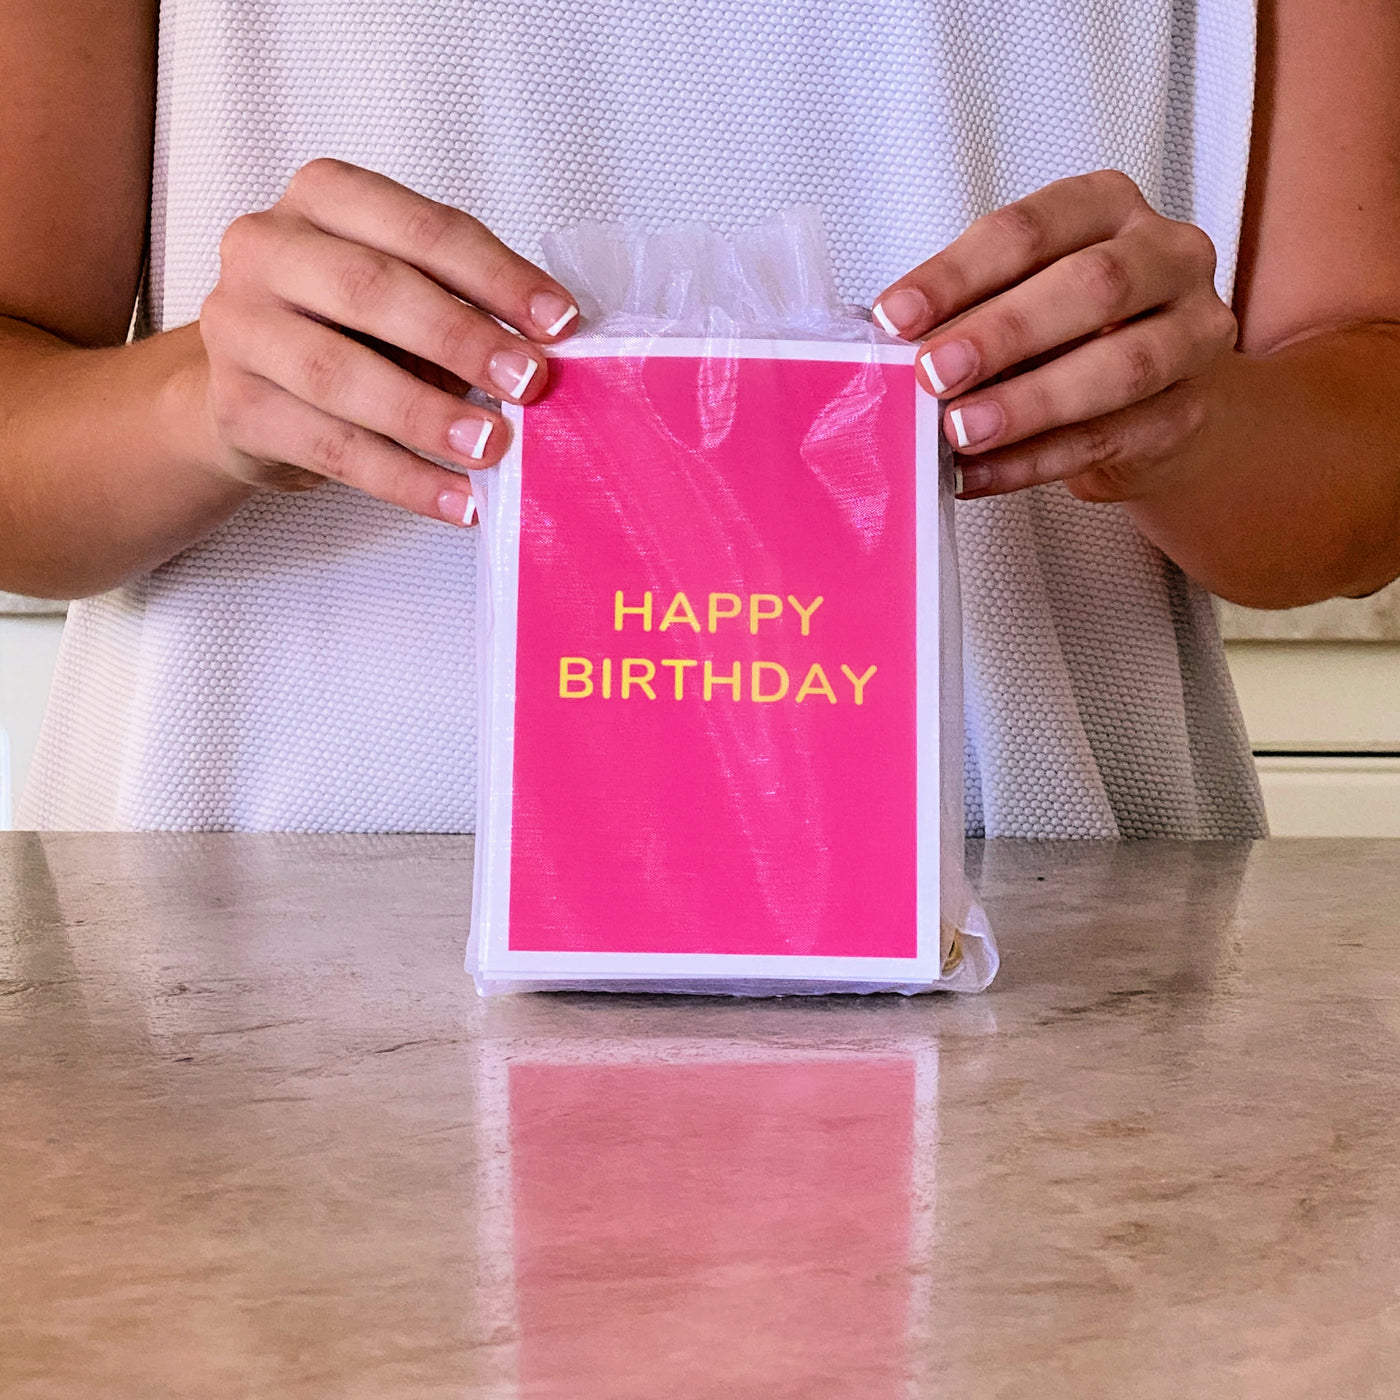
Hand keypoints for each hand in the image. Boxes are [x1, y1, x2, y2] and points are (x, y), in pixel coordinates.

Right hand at [198, 159, 580, 525]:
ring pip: (337, 374)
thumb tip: (551, 352)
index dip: (496, 276)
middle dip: (460, 339)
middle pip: (370, 290)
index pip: (421, 227)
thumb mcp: (405, 296)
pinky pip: (331, 449)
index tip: (560, 323)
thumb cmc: (347, 331)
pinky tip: (458, 501)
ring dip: (427, 415)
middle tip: (529, 384)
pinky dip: (404, 480)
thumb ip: (466, 306)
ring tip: (491, 448)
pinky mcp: (236, 407)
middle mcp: (266, 247)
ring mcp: (238, 327)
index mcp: (324, 197)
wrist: (250, 388)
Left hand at [873, 170, 1237, 501]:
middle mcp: (1168, 256)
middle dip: (1003, 332)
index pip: (1031, 229)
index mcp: (1109, 208)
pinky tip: (978, 473)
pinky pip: (1110, 438)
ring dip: (1028, 402)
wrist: (1153, 402)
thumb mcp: (1018, 301)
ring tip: (960, 431)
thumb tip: (891, 349)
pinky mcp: (1189, 411)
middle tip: (934, 373)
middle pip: (1093, 285)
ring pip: (1120, 366)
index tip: (894, 318)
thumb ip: (967, 314)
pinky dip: (1034, 461)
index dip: (958, 274)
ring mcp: (1194, 334)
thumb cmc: (1070, 336)